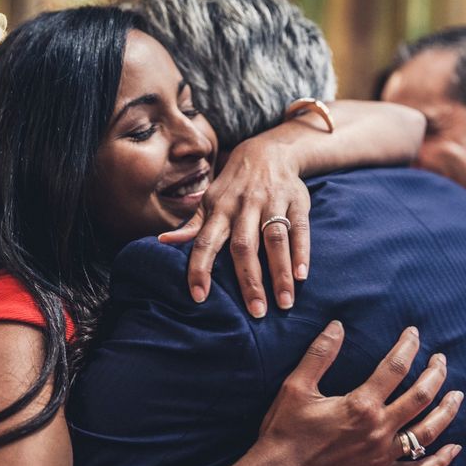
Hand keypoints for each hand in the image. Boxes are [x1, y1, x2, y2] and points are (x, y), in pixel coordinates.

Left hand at [159, 137, 308, 317]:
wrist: (267, 151)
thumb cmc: (233, 186)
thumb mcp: (210, 201)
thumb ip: (192, 224)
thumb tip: (163, 242)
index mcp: (219, 210)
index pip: (205, 241)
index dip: (199, 268)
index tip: (198, 297)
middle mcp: (244, 206)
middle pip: (244, 246)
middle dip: (249, 281)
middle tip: (256, 313)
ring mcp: (271, 202)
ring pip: (274, 240)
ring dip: (280, 273)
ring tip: (285, 303)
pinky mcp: (297, 201)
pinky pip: (299, 229)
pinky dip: (301, 252)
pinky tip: (302, 276)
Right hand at [229, 322, 462, 465]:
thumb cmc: (285, 429)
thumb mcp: (295, 386)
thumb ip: (319, 354)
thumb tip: (337, 326)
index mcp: (360, 405)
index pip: (394, 368)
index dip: (407, 347)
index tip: (413, 333)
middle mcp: (378, 430)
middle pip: (419, 397)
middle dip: (434, 374)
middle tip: (441, 359)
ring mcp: (383, 457)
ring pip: (427, 432)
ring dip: (446, 411)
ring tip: (457, 394)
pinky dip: (440, 460)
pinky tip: (453, 449)